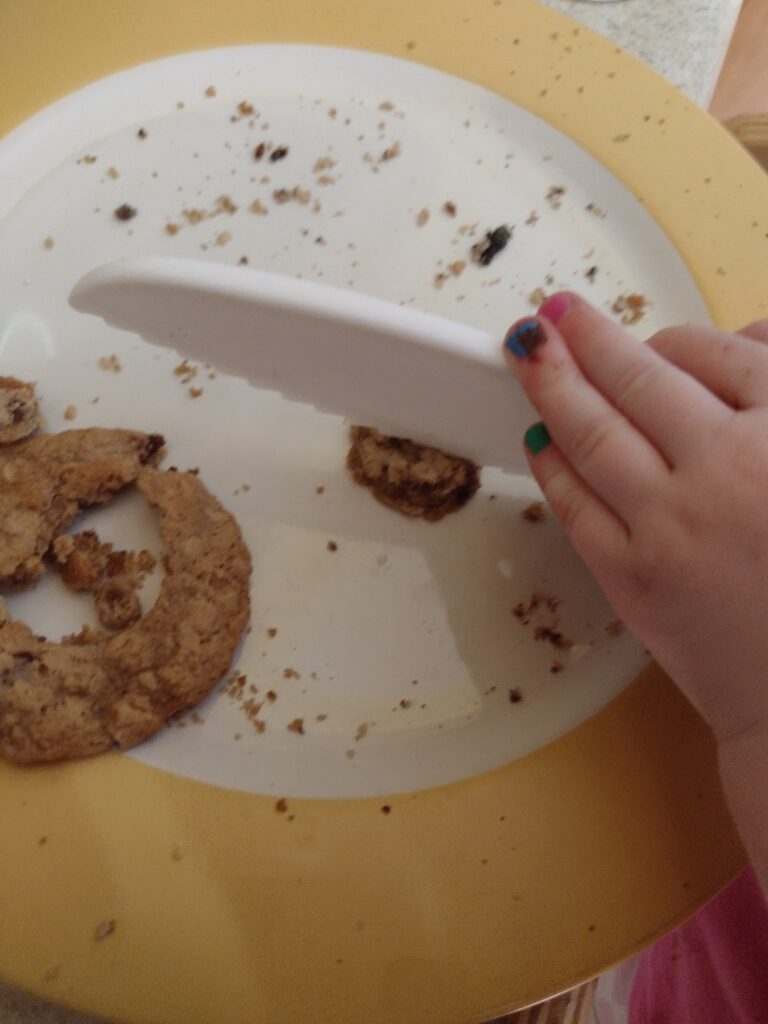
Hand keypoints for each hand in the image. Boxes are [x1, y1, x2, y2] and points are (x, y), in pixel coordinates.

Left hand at [505, 293, 767, 745]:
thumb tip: (750, 336)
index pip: (718, 355)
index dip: (673, 337)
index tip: (646, 332)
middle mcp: (728, 468)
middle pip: (641, 380)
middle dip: (587, 337)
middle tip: (552, 314)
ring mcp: (673, 523)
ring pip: (596, 435)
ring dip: (552, 384)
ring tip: (526, 351)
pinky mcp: (634, 577)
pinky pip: (578, 508)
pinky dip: (553, 470)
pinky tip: (538, 443)